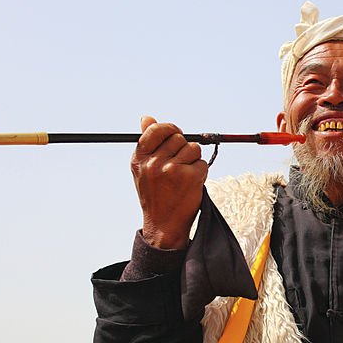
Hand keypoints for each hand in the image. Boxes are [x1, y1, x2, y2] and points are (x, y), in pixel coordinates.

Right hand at [131, 116, 207, 248]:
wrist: (163, 224)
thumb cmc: (155, 194)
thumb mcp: (143, 169)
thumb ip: (147, 143)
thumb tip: (147, 117)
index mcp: (140, 158)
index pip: (156, 129)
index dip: (169, 129)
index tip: (176, 134)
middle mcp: (154, 163)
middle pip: (178, 138)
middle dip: (182, 148)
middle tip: (178, 165)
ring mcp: (172, 169)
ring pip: (193, 149)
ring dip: (193, 160)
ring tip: (183, 177)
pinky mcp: (190, 177)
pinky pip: (202, 163)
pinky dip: (200, 173)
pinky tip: (191, 185)